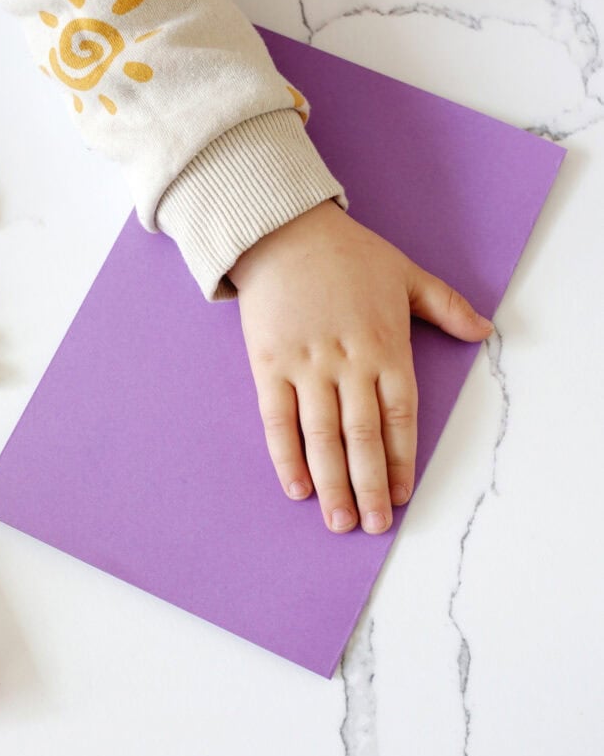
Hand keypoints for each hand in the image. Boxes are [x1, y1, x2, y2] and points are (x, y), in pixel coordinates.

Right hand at [227, 200, 493, 534]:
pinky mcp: (269, 365)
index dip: (400, 461)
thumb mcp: (407, 274)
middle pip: (363, 437)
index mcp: (387, 346)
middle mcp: (349, 363)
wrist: (284, 230)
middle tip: (374, 524)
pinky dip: (287, 456)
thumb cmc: (347, 254)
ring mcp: (307, 366)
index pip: (399, 417)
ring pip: (323, 437)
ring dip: (332, 483)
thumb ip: (446, 306)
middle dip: (369, 486)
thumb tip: (485, 331)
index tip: (402, 496)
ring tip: (339, 521)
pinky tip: (297, 487)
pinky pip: (278, 420)